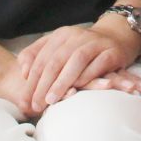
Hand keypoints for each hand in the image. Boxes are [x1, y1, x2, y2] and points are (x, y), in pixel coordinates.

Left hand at [14, 20, 140, 112]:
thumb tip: (23, 71)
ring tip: (52, 100)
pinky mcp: (111, 52)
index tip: (25, 100)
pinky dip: (86, 78)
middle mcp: (76, 36)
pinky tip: (77, 91)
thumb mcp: (59, 46)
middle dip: (43, 85)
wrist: (116, 37)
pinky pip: (97, 65)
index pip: (41, 58)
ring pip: (75, 61)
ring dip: (62, 82)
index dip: (31, 80)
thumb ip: (37, 55)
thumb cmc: (82, 49)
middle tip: (36, 104)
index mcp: (60, 35)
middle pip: (55, 61)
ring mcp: (95, 43)